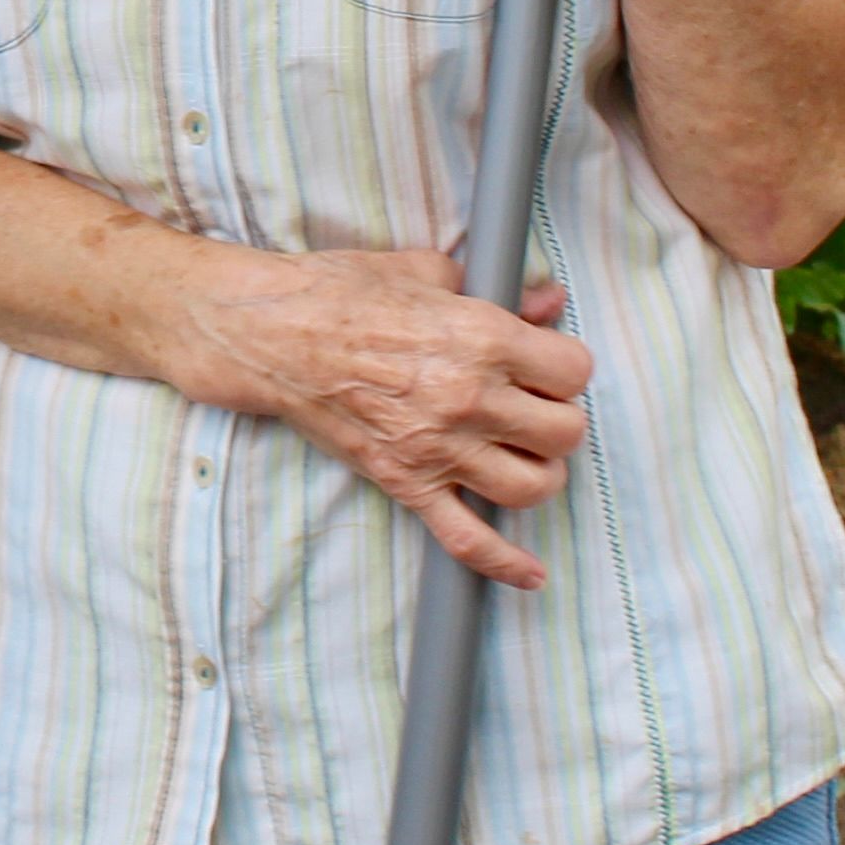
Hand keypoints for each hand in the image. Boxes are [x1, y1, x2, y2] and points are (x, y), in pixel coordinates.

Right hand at [179, 249, 592, 587]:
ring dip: (540, 473)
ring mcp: (438, 448)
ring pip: (533, 486)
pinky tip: (531, 573)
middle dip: (557, 418)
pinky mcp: (407, 483)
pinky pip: (468, 539)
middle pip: (565, 432)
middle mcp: (470, 398)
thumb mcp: (425, 271)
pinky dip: (504, 563)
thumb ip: (495, 292)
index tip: (547, 365)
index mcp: (482, 338)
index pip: (574, 370)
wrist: (270, 336)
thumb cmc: (341, 293)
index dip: (565, 367)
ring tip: (521, 454)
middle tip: (533, 407)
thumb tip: (548, 300)